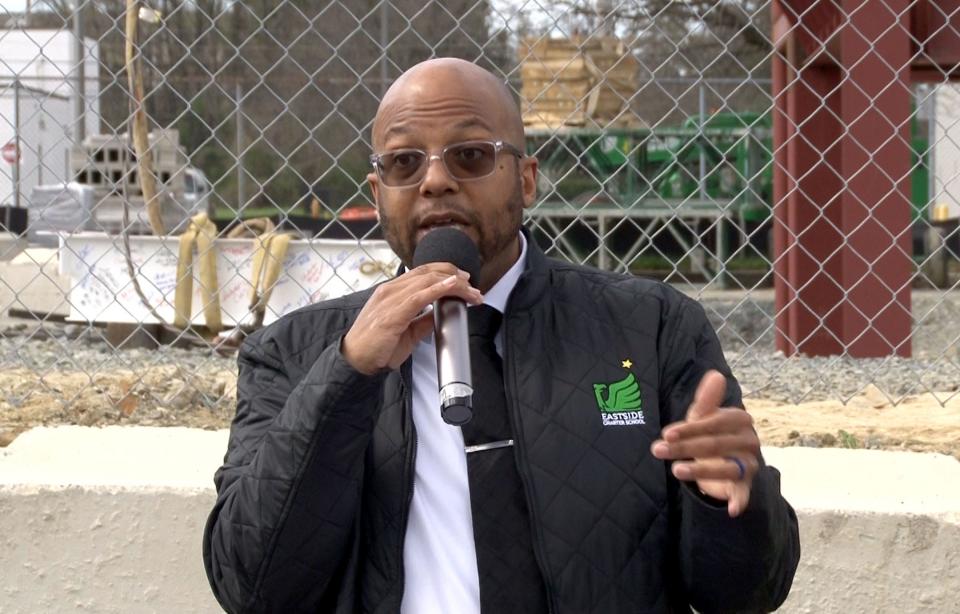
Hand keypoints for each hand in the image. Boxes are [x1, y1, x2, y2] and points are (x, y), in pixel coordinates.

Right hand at [342, 263, 481, 374]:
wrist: (355, 361)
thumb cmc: (377, 347)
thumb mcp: (408, 331)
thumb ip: (424, 319)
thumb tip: (443, 312)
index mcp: (392, 291)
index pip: (422, 272)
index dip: (445, 271)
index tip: (463, 280)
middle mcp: (390, 290)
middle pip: (428, 272)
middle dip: (455, 276)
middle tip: (473, 286)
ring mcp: (390, 300)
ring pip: (427, 281)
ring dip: (454, 284)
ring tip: (471, 292)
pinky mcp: (392, 314)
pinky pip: (419, 296)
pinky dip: (438, 289)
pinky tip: (452, 286)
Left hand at [651, 370, 759, 516]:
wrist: (724, 458)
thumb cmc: (710, 432)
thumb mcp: (703, 416)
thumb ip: (707, 399)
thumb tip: (715, 374)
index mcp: (739, 419)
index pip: (714, 422)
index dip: (690, 428)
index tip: (666, 433)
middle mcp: (748, 440)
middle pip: (714, 444)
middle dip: (684, 448)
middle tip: (657, 450)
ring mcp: (749, 462)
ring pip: (725, 467)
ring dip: (700, 470)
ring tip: (675, 470)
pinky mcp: (746, 483)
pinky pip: (744, 492)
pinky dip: (740, 501)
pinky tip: (732, 510)